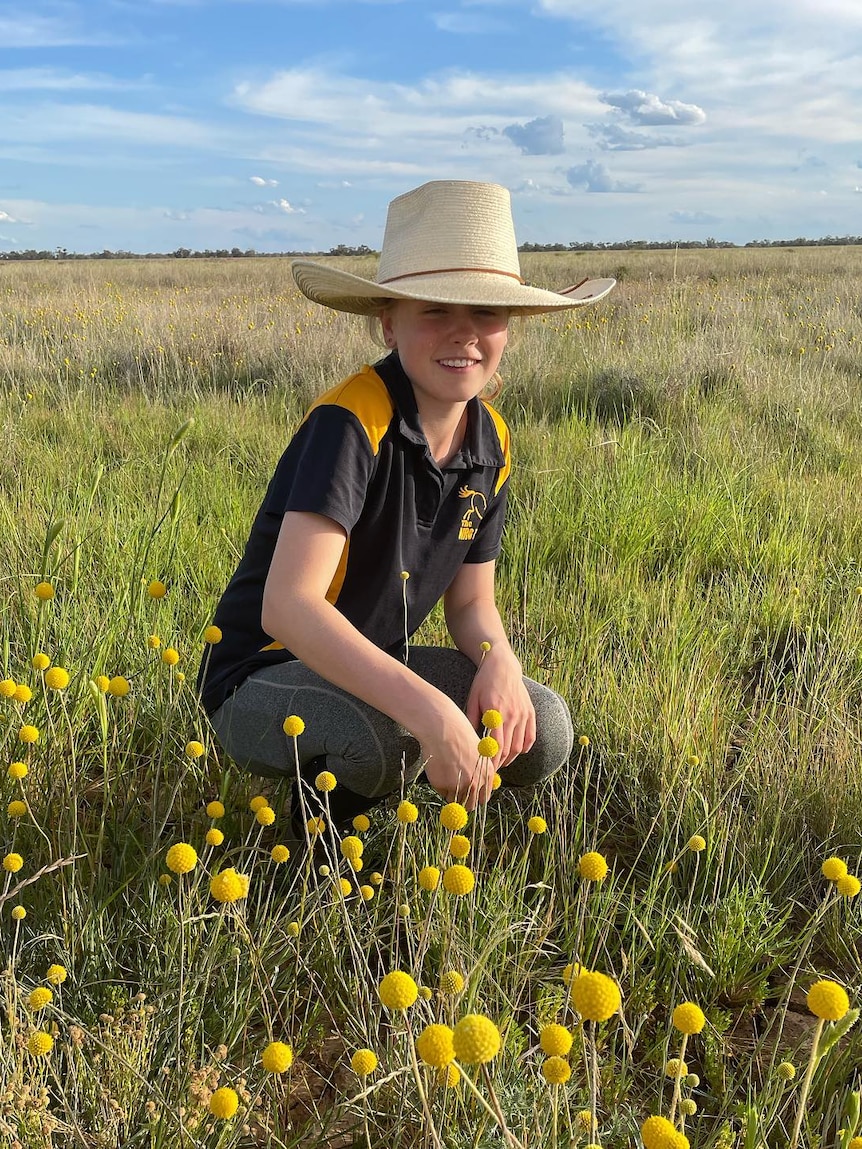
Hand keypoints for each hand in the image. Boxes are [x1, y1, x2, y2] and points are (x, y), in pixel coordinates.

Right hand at [415, 699, 497, 810]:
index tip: (470, 797)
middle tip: (456, 794)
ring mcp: (459, 786)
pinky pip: (441, 792)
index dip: (476, 798)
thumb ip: (480, 770)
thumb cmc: (459, 735)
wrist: (442, 728)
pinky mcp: (443, 785)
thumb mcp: (478, 752)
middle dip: (463, 802)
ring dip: (450, 793)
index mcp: (487, 774)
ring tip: (446, 775)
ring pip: (454, 800)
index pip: (484, 798)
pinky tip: (439, 769)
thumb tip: (478, 786)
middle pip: (470, 805)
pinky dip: (440, 785)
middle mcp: (475, 783)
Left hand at [465, 647, 535, 768]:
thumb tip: (470, 742)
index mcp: (496, 713)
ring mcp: (523, 714)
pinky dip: (524, 748)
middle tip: (491, 770)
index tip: (484, 770)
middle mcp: (512, 715)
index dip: (491, 761)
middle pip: (508, 749)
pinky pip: (530, 737)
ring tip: (501, 762)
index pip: (496, 745)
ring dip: (511, 758)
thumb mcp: (473, 699)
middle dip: (499, 763)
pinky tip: (516, 751)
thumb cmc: (484, 682)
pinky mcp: (531, 712)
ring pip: (520, 746)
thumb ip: (472, 720)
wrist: (503, 665)